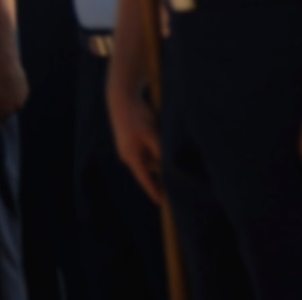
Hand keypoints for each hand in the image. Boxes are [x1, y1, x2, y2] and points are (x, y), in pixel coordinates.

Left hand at [0, 54, 30, 125]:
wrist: (5, 64)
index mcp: (7, 109)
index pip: (2, 119)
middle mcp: (17, 107)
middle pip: (9, 111)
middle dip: (3, 106)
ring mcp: (23, 98)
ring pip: (15, 103)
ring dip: (9, 99)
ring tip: (3, 88)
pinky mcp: (27, 90)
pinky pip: (20, 96)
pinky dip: (15, 92)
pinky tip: (9, 84)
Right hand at [107, 81, 164, 202]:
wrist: (122, 97)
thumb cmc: (138, 115)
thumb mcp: (152, 134)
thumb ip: (160, 152)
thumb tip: (169, 167)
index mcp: (131, 156)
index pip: (144, 179)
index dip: (154, 191)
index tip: (162, 203)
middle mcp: (127, 155)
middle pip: (149, 168)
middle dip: (162, 169)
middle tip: (180, 171)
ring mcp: (127, 148)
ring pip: (148, 158)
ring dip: (159, 156)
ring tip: (168, 148)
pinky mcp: (129, 140)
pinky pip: (144, 150)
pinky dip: (154, 148)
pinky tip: (159, 138)